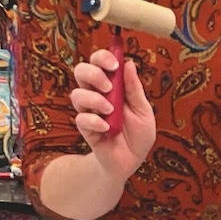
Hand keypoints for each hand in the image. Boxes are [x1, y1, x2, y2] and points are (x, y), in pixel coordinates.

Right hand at [71, 50, 154, 181]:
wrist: (131, 162)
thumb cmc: (138, 135)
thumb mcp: (143, 111)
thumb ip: (134, 89)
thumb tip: (129, 64)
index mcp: (112, 85)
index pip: (99, 62)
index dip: (103, 57)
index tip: (115, 64)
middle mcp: (97, 94)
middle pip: (81, 71)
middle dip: (93, 73)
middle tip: (108, 86)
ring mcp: (90, 111)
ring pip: (77, 94)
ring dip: (94, 99)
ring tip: (110, 111)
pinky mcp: (85, 129)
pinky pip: (81, 119)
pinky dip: (94, 122)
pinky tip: (107, 128)